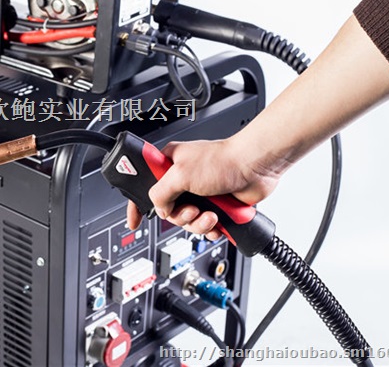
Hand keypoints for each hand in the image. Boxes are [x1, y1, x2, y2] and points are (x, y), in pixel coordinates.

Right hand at [126, 137, 285, 237]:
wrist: (254, 168)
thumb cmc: (223, 160)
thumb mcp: (180, 174)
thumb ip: (161, 193)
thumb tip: (159, 208)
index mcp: (170, 164)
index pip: (145, 185)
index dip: (138, 204)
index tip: (134, 220)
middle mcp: (183, 179)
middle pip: (169, 210)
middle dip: (181, 216)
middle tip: (192, 209)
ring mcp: (200, 193)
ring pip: (188, 221)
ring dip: (199, 223)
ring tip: (210, 214)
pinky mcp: (215, 205)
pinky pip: (205, 226)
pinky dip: (211, 228)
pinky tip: (218, 221)